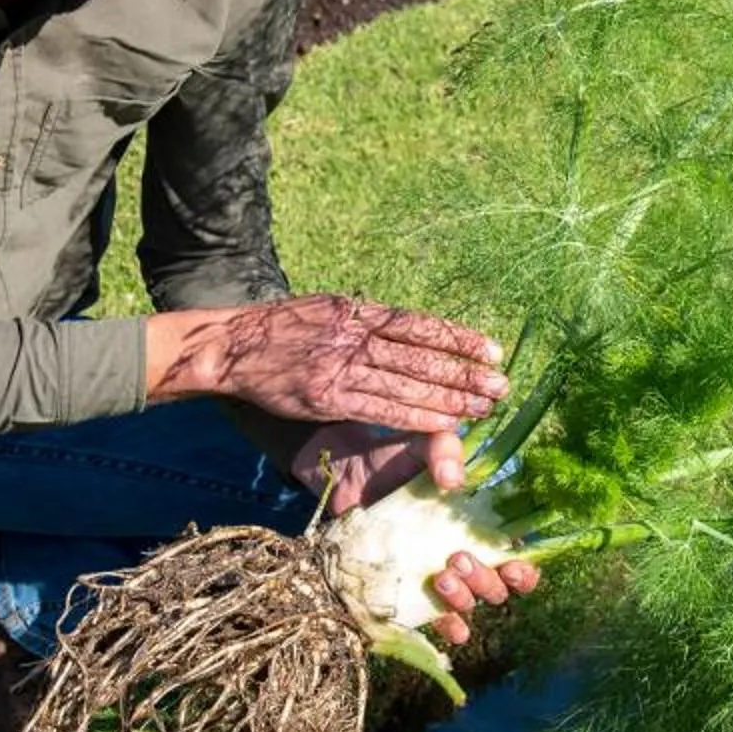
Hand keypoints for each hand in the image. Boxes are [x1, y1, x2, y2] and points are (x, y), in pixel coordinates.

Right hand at [148, 295, 506, 435]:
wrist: (232, 346)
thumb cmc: (281, 329)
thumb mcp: (326, 308)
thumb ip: (365, 321)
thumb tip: (407, 330)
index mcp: (356, 311)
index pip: (418, 324)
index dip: (457, 337)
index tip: (490, 348)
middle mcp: (353, 336)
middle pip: (420, 354)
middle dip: (464, 371)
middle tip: (500, 384)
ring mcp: (340, 367)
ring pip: (406, 383)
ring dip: (449, 397)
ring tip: (483, 406)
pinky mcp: (327, 397)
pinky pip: (381, 408)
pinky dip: (415, 416)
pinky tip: (443, 423)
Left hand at [289, 422, 541, 647]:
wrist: (345, 476)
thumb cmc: (393, 459)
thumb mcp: (422, 445)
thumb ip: (444, 449)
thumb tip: (455, 480)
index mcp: (477, 524)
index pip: (515, 555)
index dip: (523, 569)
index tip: (511, 562)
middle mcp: (463, 554)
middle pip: (495, 587)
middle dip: (485, 580)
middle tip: (458, 558)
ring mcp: (435, 576)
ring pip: (468, 603)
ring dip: (464, 598)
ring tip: (440, 576)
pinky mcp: (407, 590)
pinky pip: (434, 619)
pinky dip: (447, 627)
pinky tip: (451, 628)